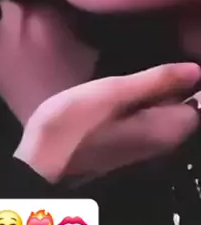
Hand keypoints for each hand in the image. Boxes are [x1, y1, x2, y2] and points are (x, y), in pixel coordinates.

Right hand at [15, 63, 200, 182]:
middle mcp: (164, 144)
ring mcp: (145, 147)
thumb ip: (157, 80)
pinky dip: (140, 104)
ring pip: (163, 112)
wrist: (40, 165)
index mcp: (168, 130)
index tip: (170, 58)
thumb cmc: (74, 126)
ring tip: (132, 72)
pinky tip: (120, 90)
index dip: (188, 78)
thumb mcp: (114, 92)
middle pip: (183, 106)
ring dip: (153, 92)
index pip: (199, 101)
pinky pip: (146, 120)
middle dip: (171, 84)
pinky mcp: (127, 147)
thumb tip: (197, 69)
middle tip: (146, 64)